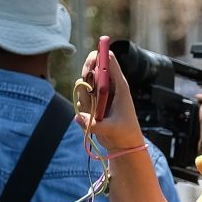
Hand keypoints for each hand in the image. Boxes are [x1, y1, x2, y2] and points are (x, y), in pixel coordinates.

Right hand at [74, 41, 147, 157]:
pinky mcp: (93, 102)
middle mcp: (109, 85)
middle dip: (86, 75)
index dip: (97, 57)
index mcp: (119, 85)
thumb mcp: (111, 128)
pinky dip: (82, 106)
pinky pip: (81, 97)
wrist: (123, 144)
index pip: (108, 59)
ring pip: (84, 83)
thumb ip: (94, 124)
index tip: (89, 70)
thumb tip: (78, 116)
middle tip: (87, 91)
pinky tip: (92, 117)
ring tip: (95, 113)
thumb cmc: (124, 133)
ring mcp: (100, 93)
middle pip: (92, 65)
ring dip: (84, 97)